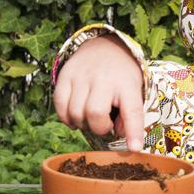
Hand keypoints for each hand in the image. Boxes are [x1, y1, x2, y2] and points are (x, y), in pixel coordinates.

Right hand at [53, 35, 144, 150]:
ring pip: (75, 113)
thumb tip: (119, 135)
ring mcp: (82, 77)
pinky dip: (66, 118)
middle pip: (95, 114)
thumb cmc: (122, 75)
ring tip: (91, 118)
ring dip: (82, 124)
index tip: (134, 148)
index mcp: (127, 85)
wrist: (103, 45)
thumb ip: (130, 114)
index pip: (132, 110)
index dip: (133, 131)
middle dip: (99, 128)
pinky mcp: (64, 76)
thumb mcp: (134, 90)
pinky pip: (59, 106)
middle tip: (104, 124)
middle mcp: (104, 79)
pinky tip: (75, 116)